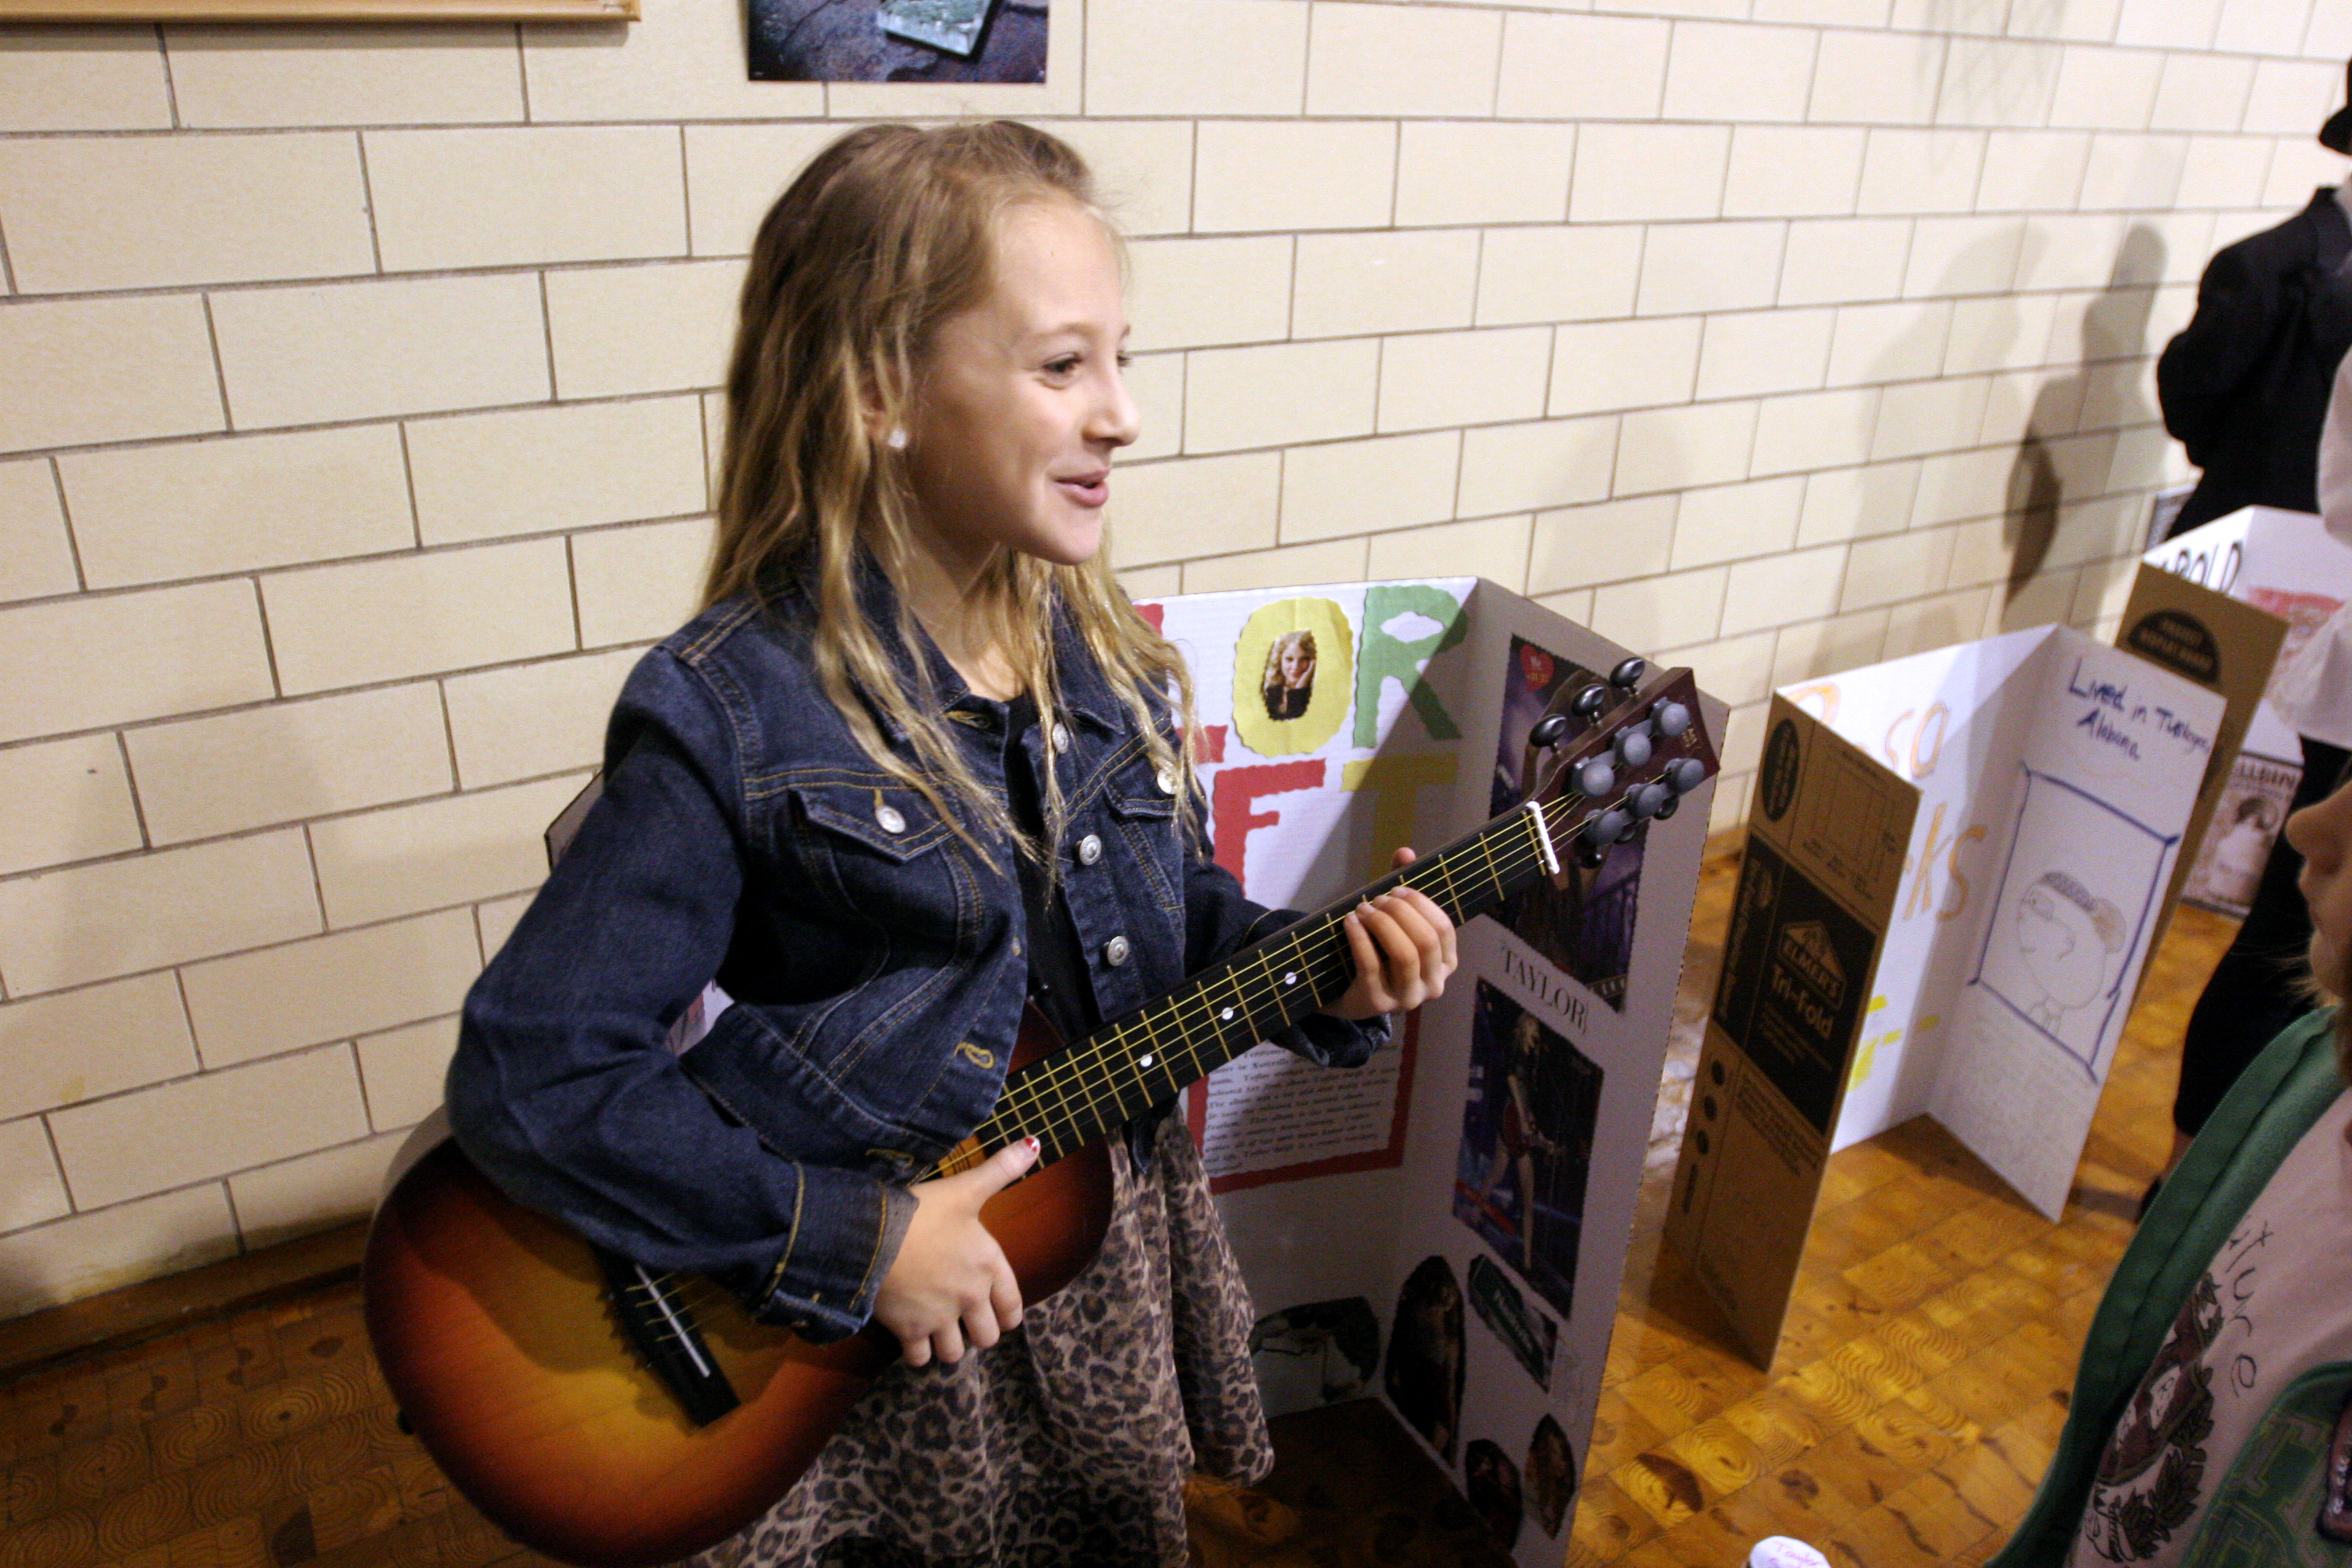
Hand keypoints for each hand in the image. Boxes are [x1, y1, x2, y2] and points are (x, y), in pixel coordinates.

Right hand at [872, 1137, 1037, 1366]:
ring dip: (948, 1346)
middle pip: (986, 1336)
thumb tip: (1035, 1143)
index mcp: (988, 1265)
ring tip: (938, 1333)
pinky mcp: (910, 1331)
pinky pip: (921, 1359)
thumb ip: (1001, 1169)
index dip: (1008, 1314)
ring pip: (955, 1353)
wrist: (873, 1233)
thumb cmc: (922, 1209)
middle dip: (977, 1332)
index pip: (1012, 1305)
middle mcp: (970, 1296)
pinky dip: (917, 1354)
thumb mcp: (966, 1188)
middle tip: (963, 1323)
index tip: (1001, 1317)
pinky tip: (911, 1338)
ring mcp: (940, 1318)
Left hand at [1330, 847, 1457, 1019]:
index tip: (1397, 889)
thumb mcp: (1393, 922)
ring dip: (1381, 924)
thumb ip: (1402, 889)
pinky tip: (1349, 921)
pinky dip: (1360, 937)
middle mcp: (1433, 985)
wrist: (1345, 992)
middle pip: (1425, 940)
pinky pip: (1371, 965)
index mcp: (1445, 963)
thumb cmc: (1377, 952)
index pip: (1443, 928)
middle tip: (1376, 898)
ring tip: (1362, 908)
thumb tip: (1405, 852)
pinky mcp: (1377, 1003)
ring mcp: (1407, 999)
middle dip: (1399, 912)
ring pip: (1404, 955)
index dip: (1421, 903)